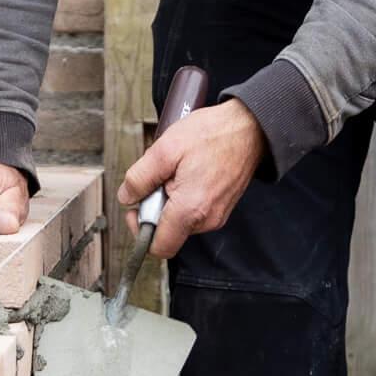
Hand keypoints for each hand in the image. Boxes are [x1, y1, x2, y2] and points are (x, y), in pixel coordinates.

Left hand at [116, 101, 265, 258]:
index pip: (158, 247)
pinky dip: (184, 196)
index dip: (140, 230)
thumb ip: (140, 177)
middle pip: (167, 232)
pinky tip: (189, 173)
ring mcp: (216, 216)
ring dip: (170, 200)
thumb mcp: (165, 149)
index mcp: (190, 210)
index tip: (137, 208)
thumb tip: (127, 196)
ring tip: (178, 171)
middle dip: (156, 208)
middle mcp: (206, 220)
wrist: (248, 128)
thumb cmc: (213, 134)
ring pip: (179, 221)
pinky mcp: (221, 208)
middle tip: (161, 178)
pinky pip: (193, 211)